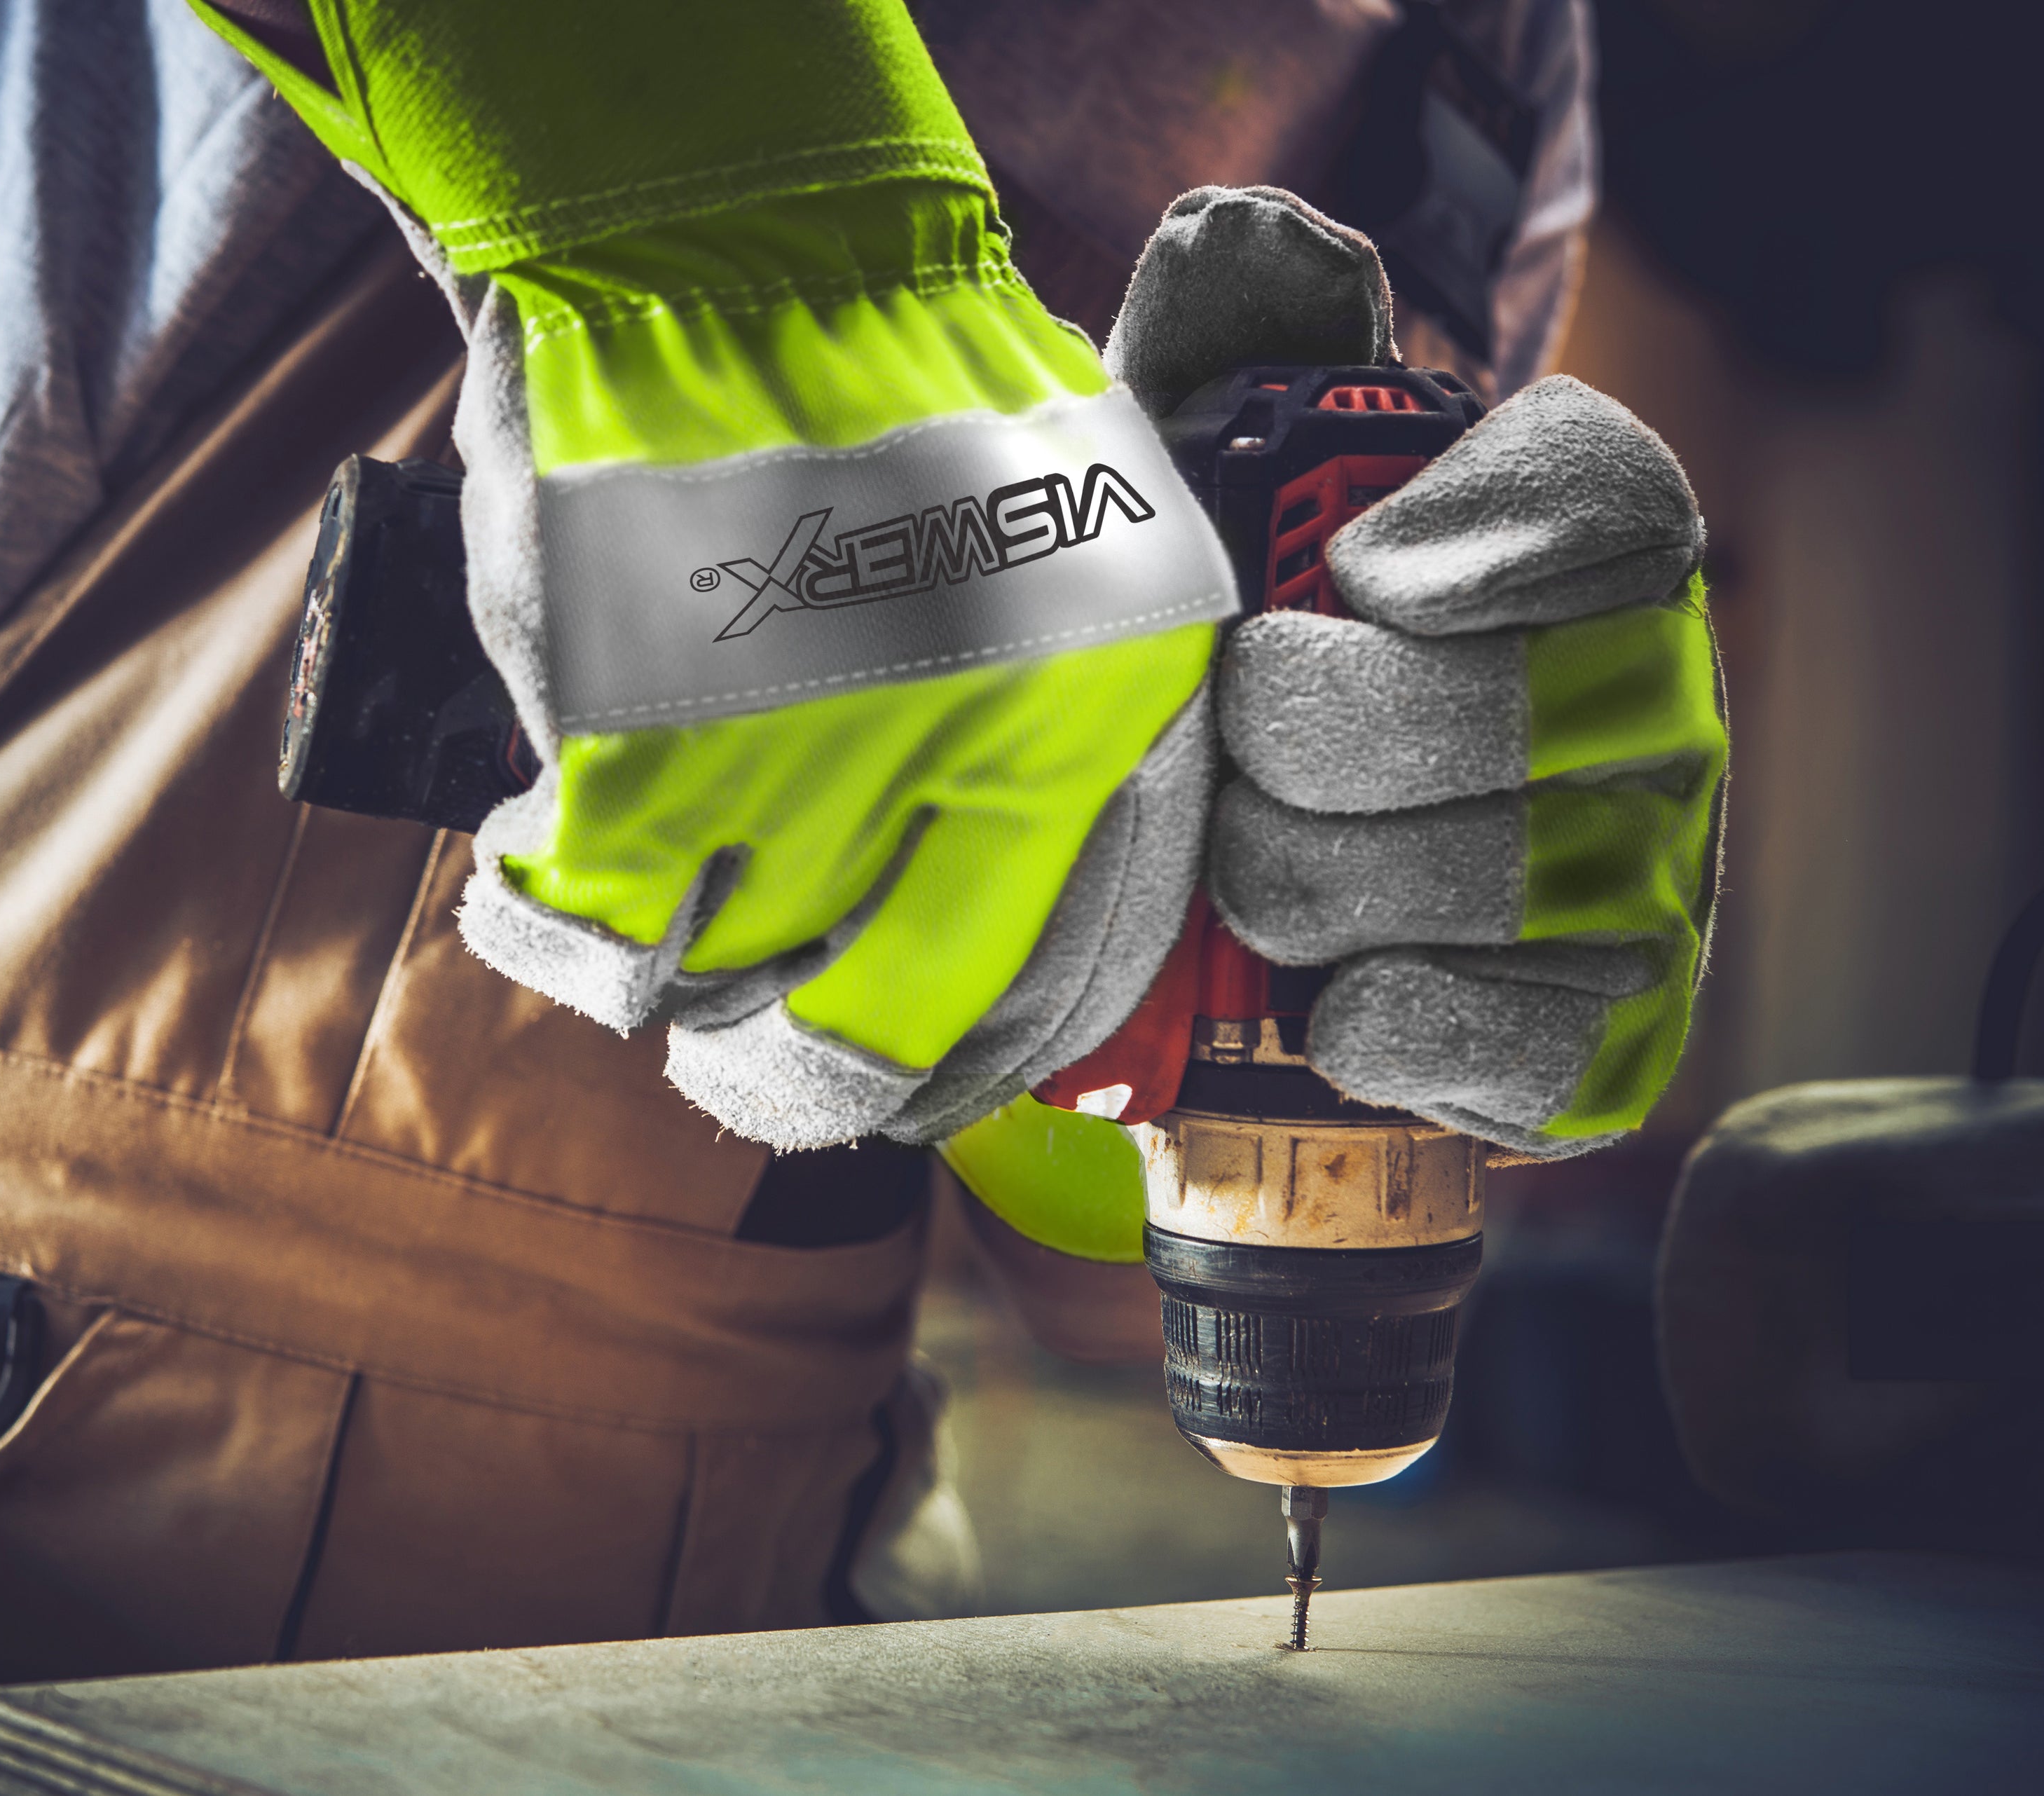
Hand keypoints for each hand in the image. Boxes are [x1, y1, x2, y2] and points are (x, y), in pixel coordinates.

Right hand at [203, 0, 1247, 1147]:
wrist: (738, 236)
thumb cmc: (901, 399)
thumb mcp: (1068, 565)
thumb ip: (1055, 749)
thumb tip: (997, 932)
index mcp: (1105, 711)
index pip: (1050, 998)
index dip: (950, 1076)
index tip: (888, 1083)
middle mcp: (976, 752)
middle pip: (872, 1038)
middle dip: (788, 1085)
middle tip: (739, 1060)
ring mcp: (807, 754)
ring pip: (714, 997)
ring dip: (657, 985)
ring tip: (632, 926)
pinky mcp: (640, 740)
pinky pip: (579, 926)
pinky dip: (544, 918)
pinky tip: (539, 852)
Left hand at [942, 184, 1724, 1263]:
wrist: (1219, 892)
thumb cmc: (1217, 658)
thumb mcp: (1191, 493)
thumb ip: (1221, 347)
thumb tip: (1242, 242)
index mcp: (1574, 543)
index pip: (1603, 498)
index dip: (1488, 532)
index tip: (1355, 570)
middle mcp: (1650, 696)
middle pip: (1506, 709)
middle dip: (1311, 742)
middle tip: (1232, 750)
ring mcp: (1651, 869)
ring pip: (1497, 874)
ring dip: (1317, 877)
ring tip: (1242, 867)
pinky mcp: (1608, 1027)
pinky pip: (1527, 1035)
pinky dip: (1400, 1021)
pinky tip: (1327, 1003)